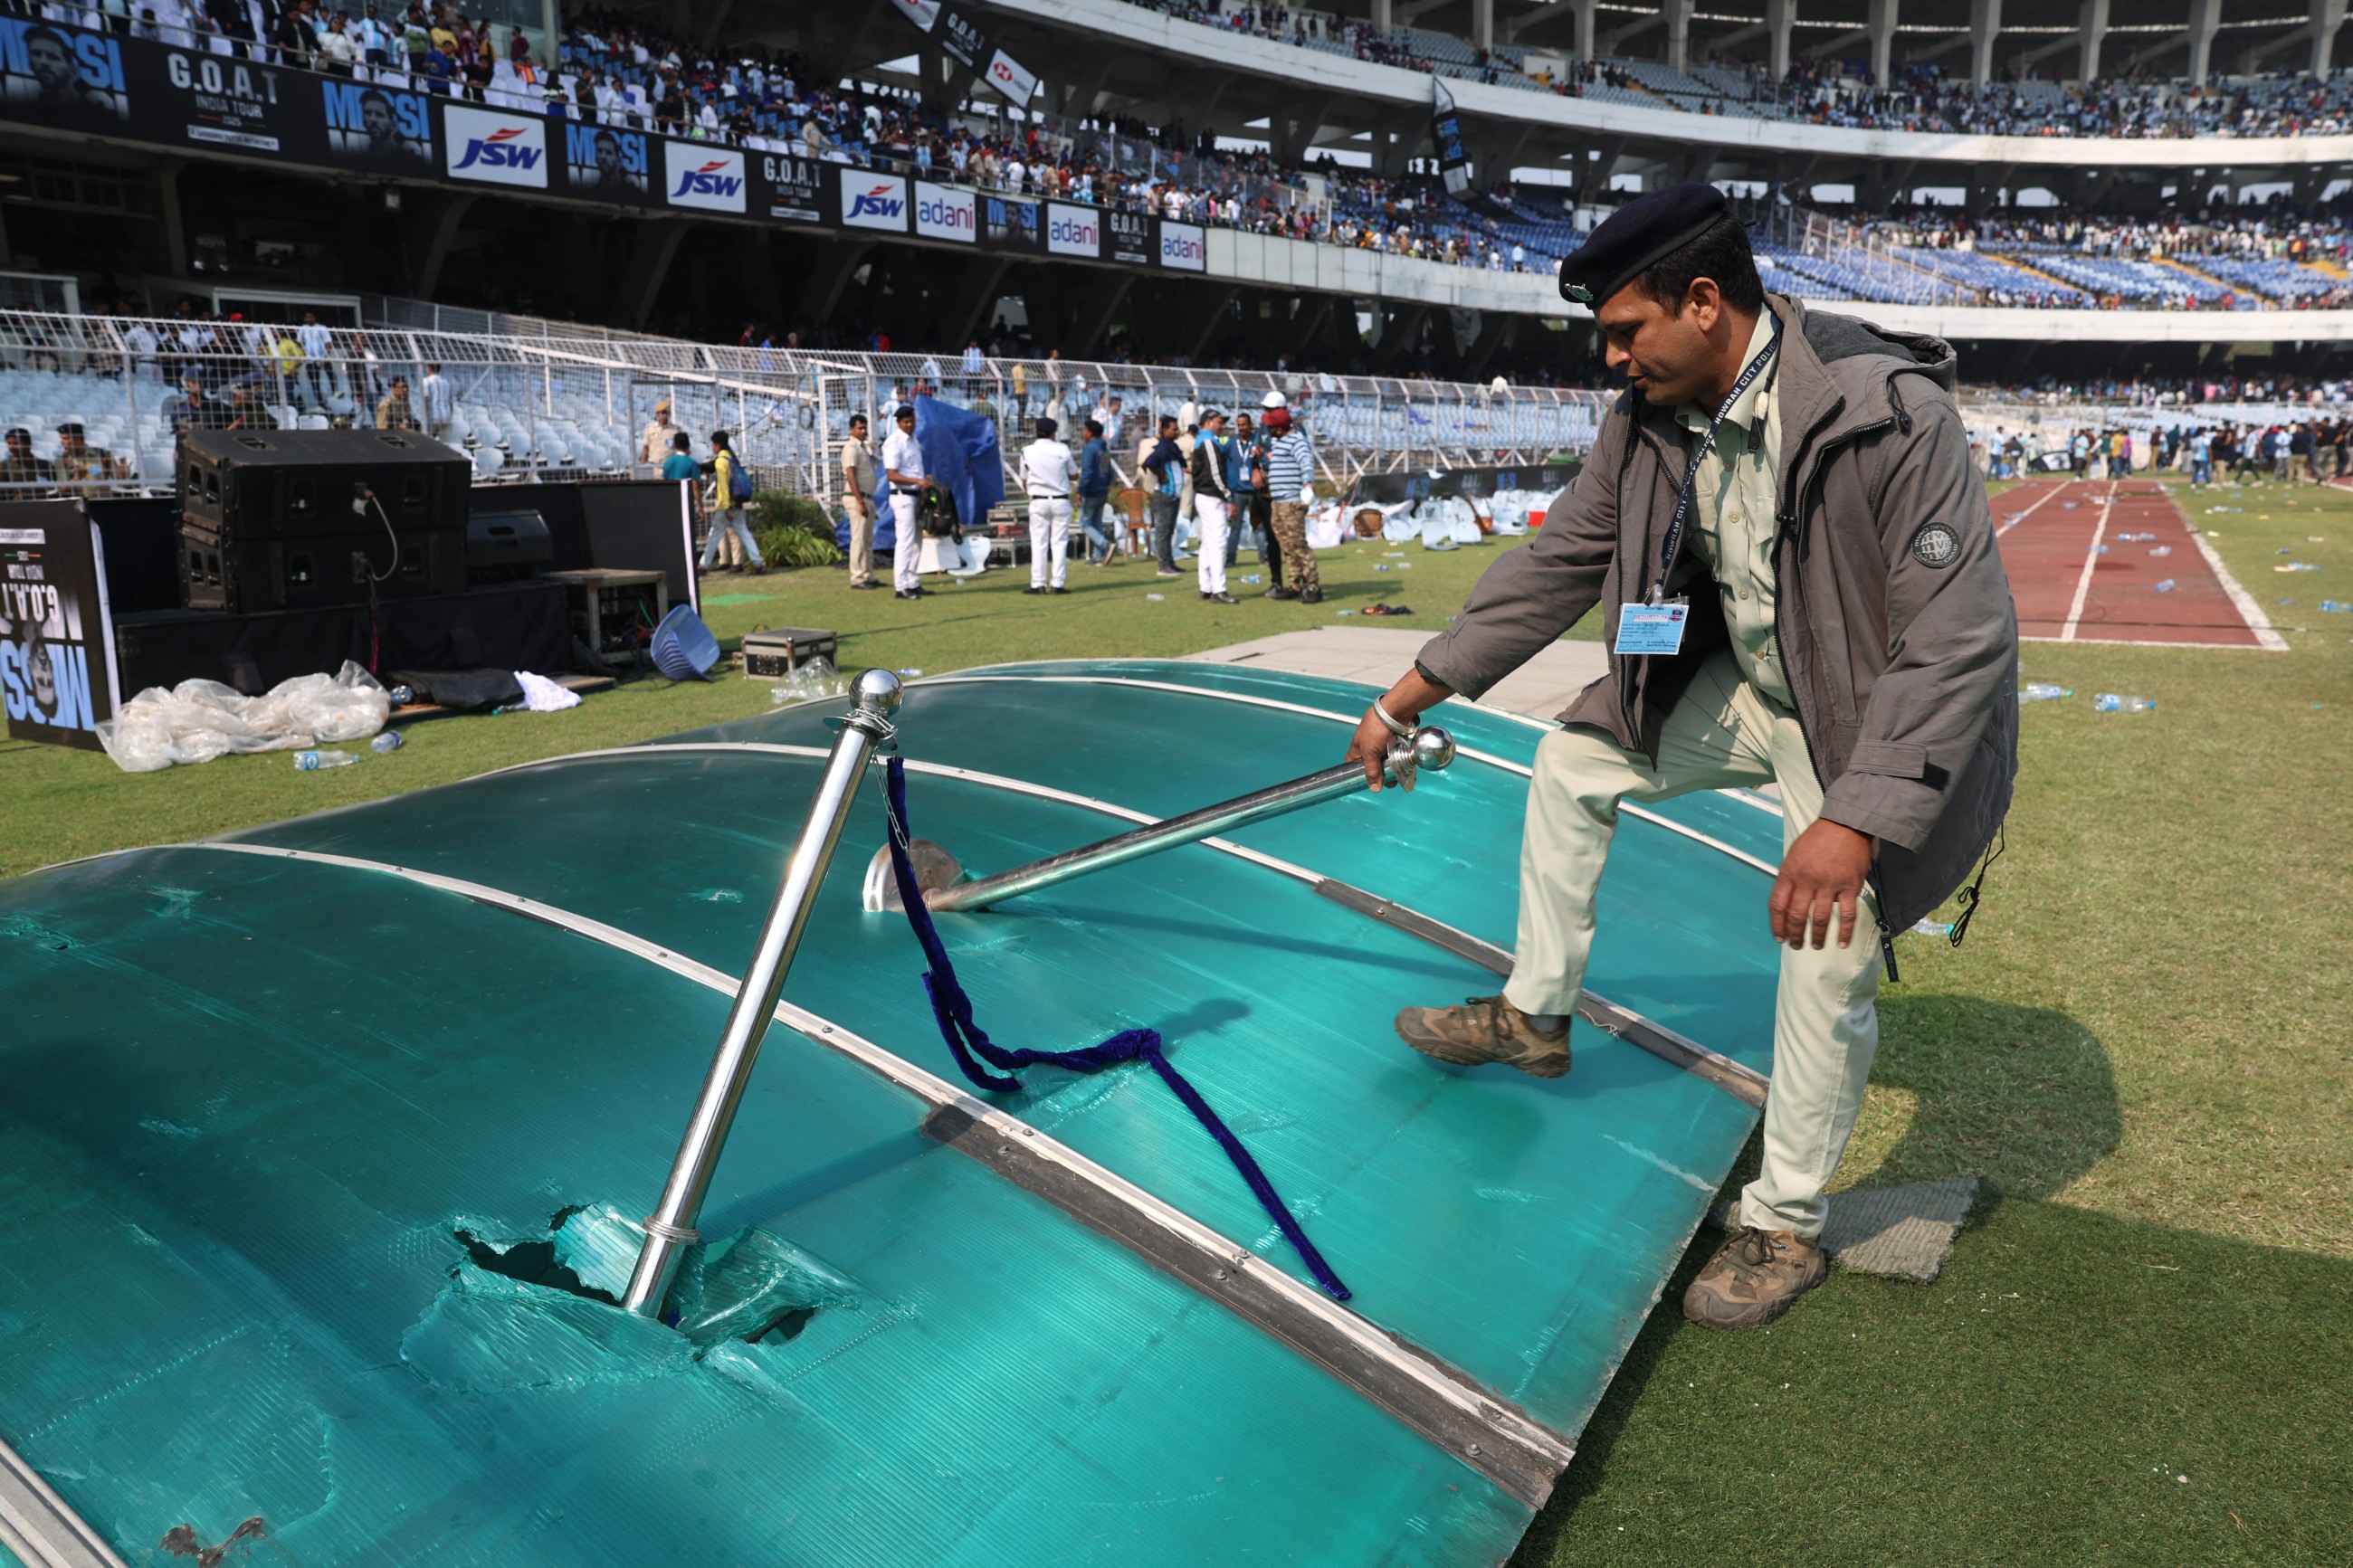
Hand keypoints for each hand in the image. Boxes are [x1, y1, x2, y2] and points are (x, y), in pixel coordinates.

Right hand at [1347, 707, 1401, 790]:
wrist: (1394, 712)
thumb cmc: (1376, 728)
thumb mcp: (1370, 752)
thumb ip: (1372, 770)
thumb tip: (1374, 789)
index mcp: (1356, 749)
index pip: (1352, 766)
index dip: (1357, 775)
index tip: (1366, 783)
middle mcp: (1368, 749)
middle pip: (1372, 768)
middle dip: (1379, 776)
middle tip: (1386, 781)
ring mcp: (1381, 746)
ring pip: (1384, 764)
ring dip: (1390, 770)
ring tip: (1396, 775)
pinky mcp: (1393, 744)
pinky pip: (1395, 758)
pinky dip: (1398, 763)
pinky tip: (1402, 767)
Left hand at [1768, 820, 1875, 948]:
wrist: (1845, 824)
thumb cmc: (1818, 838)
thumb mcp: (1794, 853)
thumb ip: (1789, 877)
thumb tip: (1786, 901)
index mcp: (1789, 872)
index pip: (1777, 905)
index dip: (1777, 925)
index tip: (1779, 937)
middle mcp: (1807, 880)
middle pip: (1796, 915)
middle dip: (1794, 935)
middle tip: (1796, 945)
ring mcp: (1829, 884)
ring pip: (1819, 919)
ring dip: (1816, 937)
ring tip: (1815, 946)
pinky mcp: (1849, 886)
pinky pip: (1846, 915)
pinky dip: (1844, 932)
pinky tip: (1841, 943)